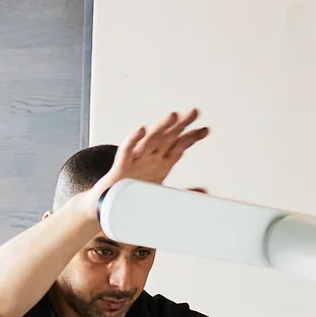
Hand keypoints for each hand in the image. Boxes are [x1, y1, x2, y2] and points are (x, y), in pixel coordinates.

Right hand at [92, 109, 209, 201]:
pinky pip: (127, 150)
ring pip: (150, 140)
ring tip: (173, 115)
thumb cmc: (135, 194)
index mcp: (162, 162)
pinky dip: (133, 139)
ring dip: (161, 127)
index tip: (206, 130)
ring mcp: (136, 159)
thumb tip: (205, 192)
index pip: (179, 145)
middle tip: (194, 112)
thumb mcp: (163, 193)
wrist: (109, 204)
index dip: (192, 136)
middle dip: (181, 124)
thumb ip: (184, 193)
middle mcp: (150, 157)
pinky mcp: (121, 166)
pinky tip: (142, 129)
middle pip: (168, 137)